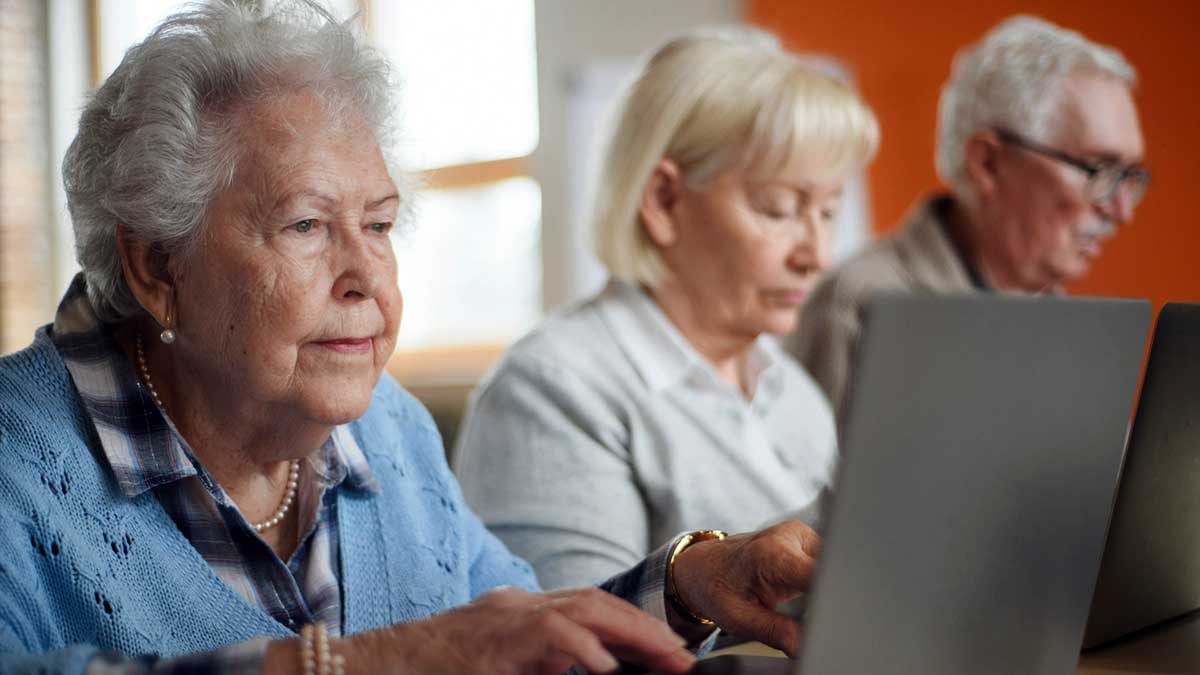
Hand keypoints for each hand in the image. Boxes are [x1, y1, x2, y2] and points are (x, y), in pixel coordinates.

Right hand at [328, 586, 694, 674]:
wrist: (370, 668)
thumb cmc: (431, 672)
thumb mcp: (496, 665)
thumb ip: (540, 664)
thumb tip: (592, 672)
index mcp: (519, 612)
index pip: (589, 605)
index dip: (634, 625)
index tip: (669, 652)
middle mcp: (515, 606)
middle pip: (594, 600)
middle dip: (643, 628)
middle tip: (682, 657)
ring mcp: (501, 619)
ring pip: (580, 608)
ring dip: (628, 632)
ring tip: (664, 657)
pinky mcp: (487, 642)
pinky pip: (544, 635)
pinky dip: (580, 647)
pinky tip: (605, 666)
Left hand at [670, 520, 820, 656]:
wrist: (704, 566)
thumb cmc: (717, 588)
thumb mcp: (740, 618)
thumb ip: (776, 632)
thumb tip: (805, 647)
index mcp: (772, 554)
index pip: (821, 574)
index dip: (832, 598)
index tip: (827, 619)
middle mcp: (790, 536)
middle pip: (831, 570)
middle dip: (828, 597)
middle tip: (806, 616)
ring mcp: (801, 534)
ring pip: (833, 568)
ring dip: (825, 590)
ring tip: (798, 602)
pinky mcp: (807, 539)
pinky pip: (827, 563)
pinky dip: (820, 582)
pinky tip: (802, 591)